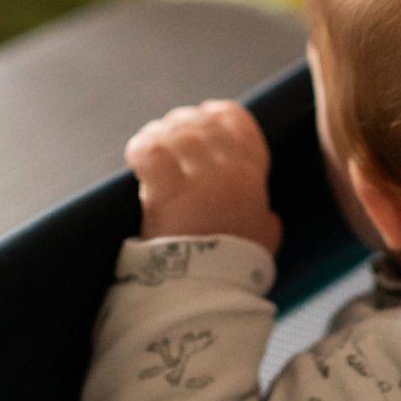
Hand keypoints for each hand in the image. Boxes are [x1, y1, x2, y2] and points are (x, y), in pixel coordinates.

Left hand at [126, 100, 282, 255]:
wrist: (209, 287)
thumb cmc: (236, 264)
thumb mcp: (265, 235)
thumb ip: (265, 215)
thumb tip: (265, 214)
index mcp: (252, 175)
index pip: (236, 120)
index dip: (216, 113)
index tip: (203, 117)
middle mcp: (228, 169)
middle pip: (201, 123)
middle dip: (182, 123)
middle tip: (169, 133)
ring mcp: (198, 179)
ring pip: (176, 133)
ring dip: (160, 134)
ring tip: (151, 143)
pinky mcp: (167, 191)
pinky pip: (151, 151)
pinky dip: (141, 148)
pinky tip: (135, 156)